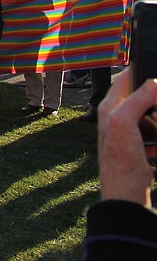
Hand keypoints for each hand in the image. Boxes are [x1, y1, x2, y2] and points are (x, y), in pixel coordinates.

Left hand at [98, 71, 156, 204]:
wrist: (126, 190)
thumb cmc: (120, 157)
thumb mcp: (124, 123)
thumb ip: (136, 100)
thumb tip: (153, 82)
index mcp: (109, 107)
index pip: (124, 79)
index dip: (140, 71)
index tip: (155, 69)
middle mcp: (116, 116)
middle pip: (139, 95)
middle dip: (153, 94)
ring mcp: (129, 131)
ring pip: (149, 112)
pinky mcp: (140, 144)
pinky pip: (155, 130)